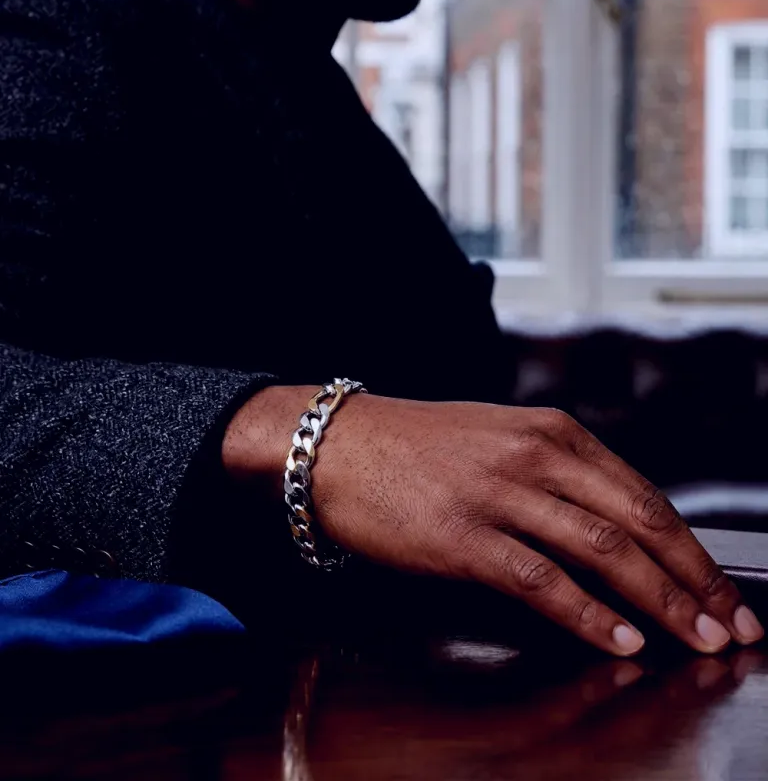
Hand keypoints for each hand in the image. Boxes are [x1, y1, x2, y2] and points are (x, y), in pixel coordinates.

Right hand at [225, 388, 764, 655]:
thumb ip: (559, 475)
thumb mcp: (502, 438)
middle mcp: (536, 456)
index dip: (692, 550)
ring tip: (695, 640)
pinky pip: (541, 579)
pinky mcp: (464, 535)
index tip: (722, 591)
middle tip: (730, 626)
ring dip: (658, 603)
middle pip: (638, 524)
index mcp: (552, 432)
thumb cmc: (419, 445)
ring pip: (602, 551)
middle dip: (694, 581)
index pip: (644, 496)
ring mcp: (500, 494)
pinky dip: (589, 614)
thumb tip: (615, 532)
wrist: (339, 444)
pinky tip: (619, 639)